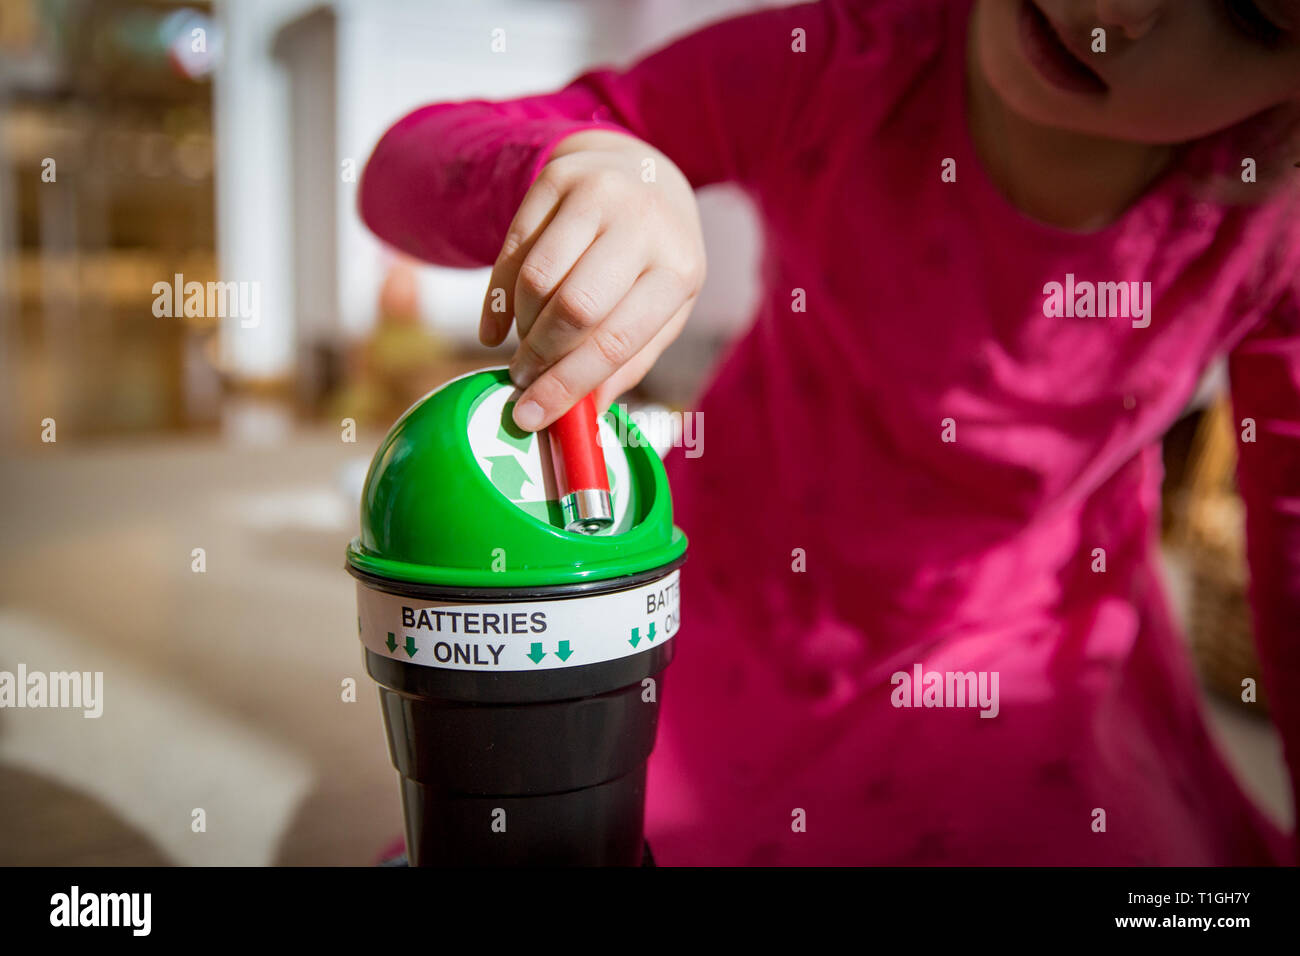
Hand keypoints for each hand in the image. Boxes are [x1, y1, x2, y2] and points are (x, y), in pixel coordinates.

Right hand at [479, 129, 705, 430]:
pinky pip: (512, 247)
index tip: (531, 415)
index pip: (614, 340)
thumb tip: (583, 414)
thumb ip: (628, 362)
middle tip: (524, 379)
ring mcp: (599, 194)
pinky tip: (498, 322)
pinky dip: (497, 296)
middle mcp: (643, 224)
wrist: (645, 174)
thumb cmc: (655, 260)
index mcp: (678, 270)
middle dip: (540, 356)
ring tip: (525, 343)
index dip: (567, 384)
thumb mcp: (664, 310)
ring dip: (521, 325)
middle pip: (573, 308)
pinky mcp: (557, 176)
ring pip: (536, 278)